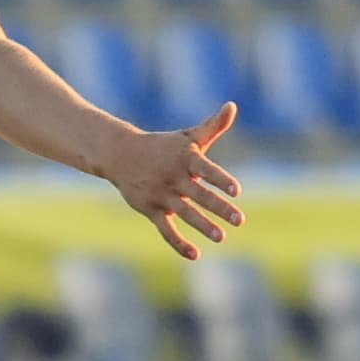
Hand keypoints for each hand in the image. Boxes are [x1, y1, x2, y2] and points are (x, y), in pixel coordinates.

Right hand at [103, 102, 245, 260]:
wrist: (120, 154)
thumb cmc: (163, 146)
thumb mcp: (188, 136)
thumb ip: (213, 126)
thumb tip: (233, 106)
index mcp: (186, 159)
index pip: (206, 170)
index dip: (221, 180)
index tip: (237, 191)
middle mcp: (174, 177)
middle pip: (199, 195)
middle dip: (219, 207)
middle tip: (239, 220)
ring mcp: (161, 195)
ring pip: (185, 213)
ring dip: (203, 225)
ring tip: (222, 237)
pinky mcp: (151, 209)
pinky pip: (166, 230)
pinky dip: (179, 243)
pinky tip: (195, 254)